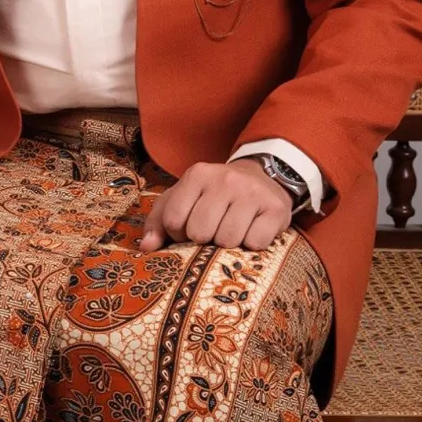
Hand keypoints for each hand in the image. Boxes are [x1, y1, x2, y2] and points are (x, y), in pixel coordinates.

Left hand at [139, 158, 294, 253]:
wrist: (260, 177)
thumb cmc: (213, 194)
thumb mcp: (183, 198)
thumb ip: (159, 220)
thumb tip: (146, 247)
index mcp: (197, 175)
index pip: (173, 219)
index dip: (178, 234)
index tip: (188, 229)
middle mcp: (224, 179)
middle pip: (200, 232)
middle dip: (204, 240)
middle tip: (213, 230)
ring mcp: (251, 193)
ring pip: (228, 240)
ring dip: (228, 245)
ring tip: (232, 230)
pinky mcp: (274, 209)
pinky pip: (255, 243)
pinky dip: (252, 245)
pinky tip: (251, 231)